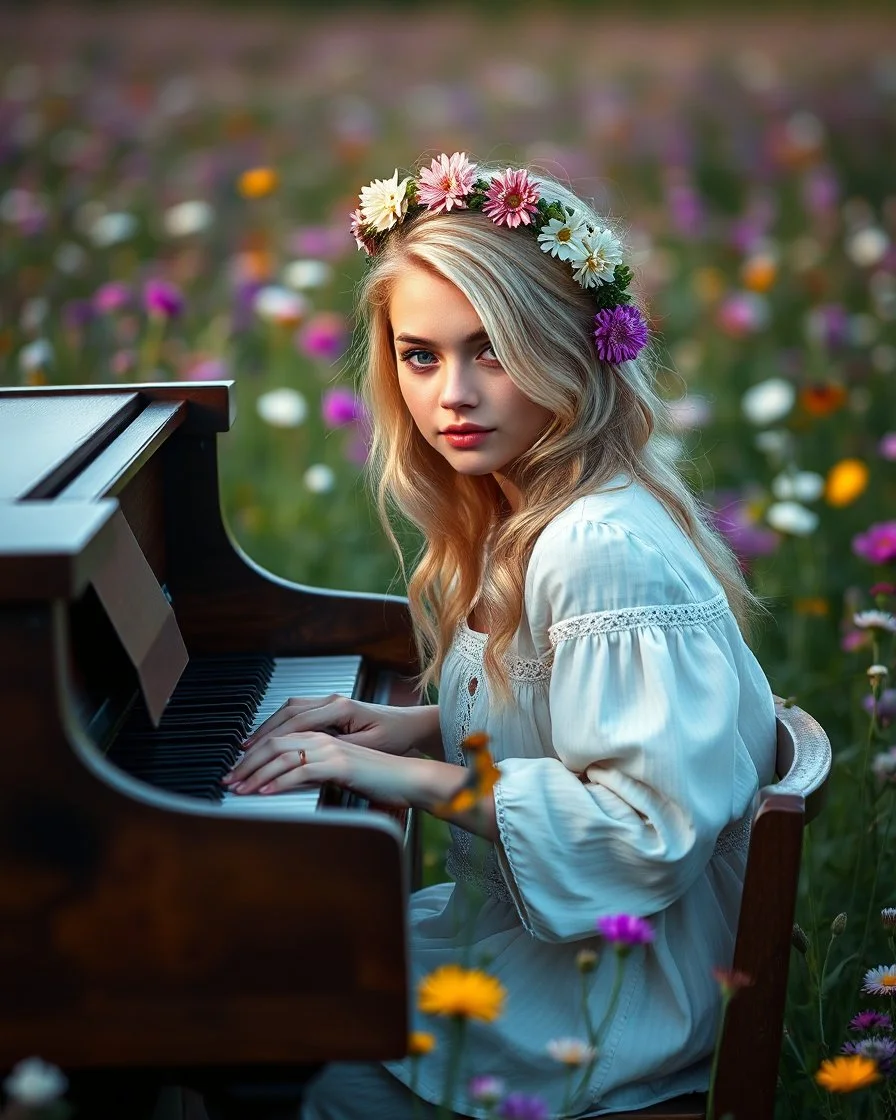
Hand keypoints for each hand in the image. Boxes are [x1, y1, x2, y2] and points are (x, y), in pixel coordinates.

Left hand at [222, 731, 417, 806]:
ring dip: (255, 774)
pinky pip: (301, 771)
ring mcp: (331, 749)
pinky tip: (263, 793)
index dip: (254, 753)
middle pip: (274, 743)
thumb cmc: (379, 777)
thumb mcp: (341, 771)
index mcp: (323, 735)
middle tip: (227, 780)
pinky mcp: (339, 765)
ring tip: (238, 789)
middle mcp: (324, 737)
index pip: (279, 738)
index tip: (237, 770)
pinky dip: (277, 782)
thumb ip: (317, 770)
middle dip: (246, 763)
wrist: (409, 778)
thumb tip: (291, 780)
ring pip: (282, 756)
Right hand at [241, 695, 438, 757]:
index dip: (272, 739)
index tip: (253, 754)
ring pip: (289, 709)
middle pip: (287, 713)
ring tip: (248, 747)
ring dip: (268, 727)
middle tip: (240, 755)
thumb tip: (310, 755)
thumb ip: (339, 748)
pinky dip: (280, 724)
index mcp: (341, 708)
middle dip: (262, 733)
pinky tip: (270, 737)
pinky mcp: (330, 707)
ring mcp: (330, 701)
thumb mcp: (368, 747)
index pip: (297, 723)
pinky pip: (298, 712)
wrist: (409, 725)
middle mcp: (332, 700)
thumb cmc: (394, 736)